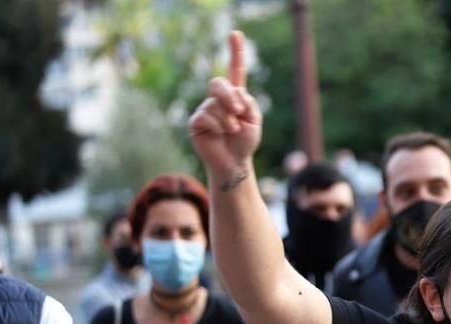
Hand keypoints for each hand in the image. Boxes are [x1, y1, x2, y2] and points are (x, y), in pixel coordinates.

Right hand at [188, 31, 261, 175]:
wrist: (235, 162)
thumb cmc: (245, 141)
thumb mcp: (254, 120)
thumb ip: (248, 103)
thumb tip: (233, 97)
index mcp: (235, 95)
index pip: (235, 70)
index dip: (235, 52)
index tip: (235, 34)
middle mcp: (218, 99)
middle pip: (218, 83)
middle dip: (230, 96)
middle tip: (240, 112)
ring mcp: (205, 109)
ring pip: (215, 104)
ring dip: (229, 119)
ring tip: (234, 131)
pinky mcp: (196, 122)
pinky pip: (206, 116)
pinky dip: (219, 125)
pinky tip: (222, 134)